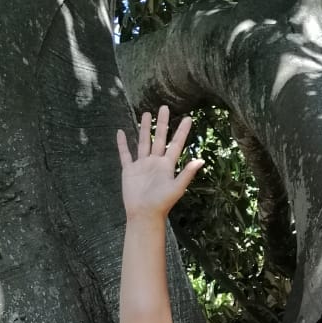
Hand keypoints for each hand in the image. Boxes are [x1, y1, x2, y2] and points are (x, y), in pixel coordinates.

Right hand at [117, 105, 203, 220]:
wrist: (144, 215)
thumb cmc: (161, 204)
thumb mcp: (176, 188)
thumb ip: (187, 174)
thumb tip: (200, 160)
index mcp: (167, 165)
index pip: (176, 144)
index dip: (182, 131)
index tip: (188, 118)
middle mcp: (155, 163)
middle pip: (159, 138)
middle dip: (162, 123)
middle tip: (164, 107)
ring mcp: (142, 166)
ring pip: (143, 142)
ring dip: (144, 128)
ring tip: (146, 114)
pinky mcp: (129, 171)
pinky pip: (125, 154)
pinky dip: (122, 144)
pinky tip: (120, 132)